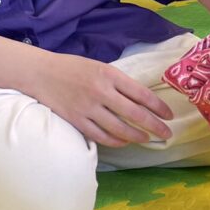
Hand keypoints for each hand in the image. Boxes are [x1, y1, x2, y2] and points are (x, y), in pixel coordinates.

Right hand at [33, 52, 174, 147]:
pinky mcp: (77, 121)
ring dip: (137, 136)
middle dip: (155, 126)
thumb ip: (119, 82)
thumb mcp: (100, 67)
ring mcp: (89, 108)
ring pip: (120, 128)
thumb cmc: (73, 68)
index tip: (169, 115)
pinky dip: (115, 141)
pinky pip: (101, 136)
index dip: (159, 107)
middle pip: (135, 114)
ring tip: (146, 138)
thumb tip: (142, 99)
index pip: (142, 94)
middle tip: (167, 134)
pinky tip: (124, 141)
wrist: (41, 74)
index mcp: (110, 75)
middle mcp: (101, 92)